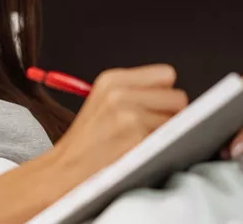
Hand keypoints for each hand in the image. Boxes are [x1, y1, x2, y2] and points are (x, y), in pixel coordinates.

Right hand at [53, 65, 187, 177]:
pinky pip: (169, 139)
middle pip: (177, 97)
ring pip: (176, 120)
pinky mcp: (136, 137)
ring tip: (139, 141)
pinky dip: (160, 147)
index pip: (166, 74)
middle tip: (148, 128)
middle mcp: (119, 93)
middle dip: (169, 114)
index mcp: (111, 79)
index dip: (164, 93)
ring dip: (164, 133)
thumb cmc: (87, 141)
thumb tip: (174, 95)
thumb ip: (136, 91)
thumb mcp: (104, 101)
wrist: (65, 169)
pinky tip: (139, 151)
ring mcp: (128, 115)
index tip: (153, 106)